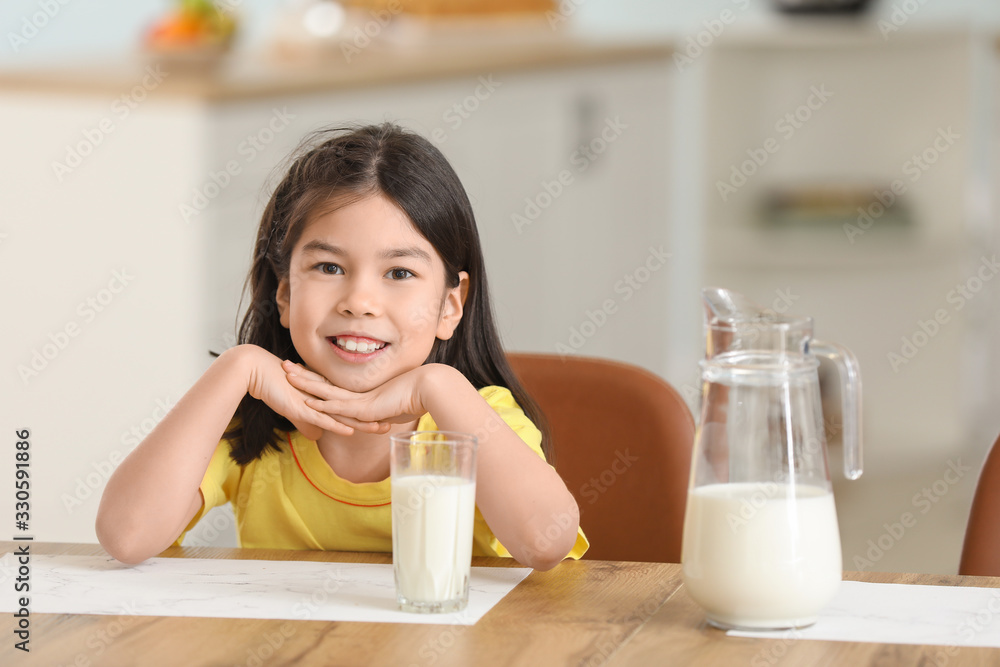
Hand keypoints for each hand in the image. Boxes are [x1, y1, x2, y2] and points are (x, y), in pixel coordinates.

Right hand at [241, 346, 384, 439]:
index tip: (384, 417)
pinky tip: (349, 430)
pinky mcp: (301, 406)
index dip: (366, 413)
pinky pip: (322, 417)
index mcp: (323, 396)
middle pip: (352, 410)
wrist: (256, 371)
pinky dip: (336, 424)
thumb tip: (317, 436)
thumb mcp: (293, 409)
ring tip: (381, 428)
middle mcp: (323, 397)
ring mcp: (313, 401)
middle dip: (372, 417)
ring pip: (343, 414)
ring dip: (361, 423)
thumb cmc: (274, 387)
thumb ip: (307, 423)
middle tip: (393, 422)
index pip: (349, 407)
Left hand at [282, 361, 431, 427]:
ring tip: (287, 375)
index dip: (316, 378)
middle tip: (286, 364)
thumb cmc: (417, 397)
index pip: (333, 386)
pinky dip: (321, 405)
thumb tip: (383, 418)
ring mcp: (359, 400)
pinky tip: (306, 401)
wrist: (428, 388)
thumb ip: (386, 412)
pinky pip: (338, 407)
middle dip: (304, 374)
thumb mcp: (396, 408)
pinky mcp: (363, 408)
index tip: (301, 371)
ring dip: (305, 384)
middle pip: (324, 383)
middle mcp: (356, 394)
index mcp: (361, 394)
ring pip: (325, 391)